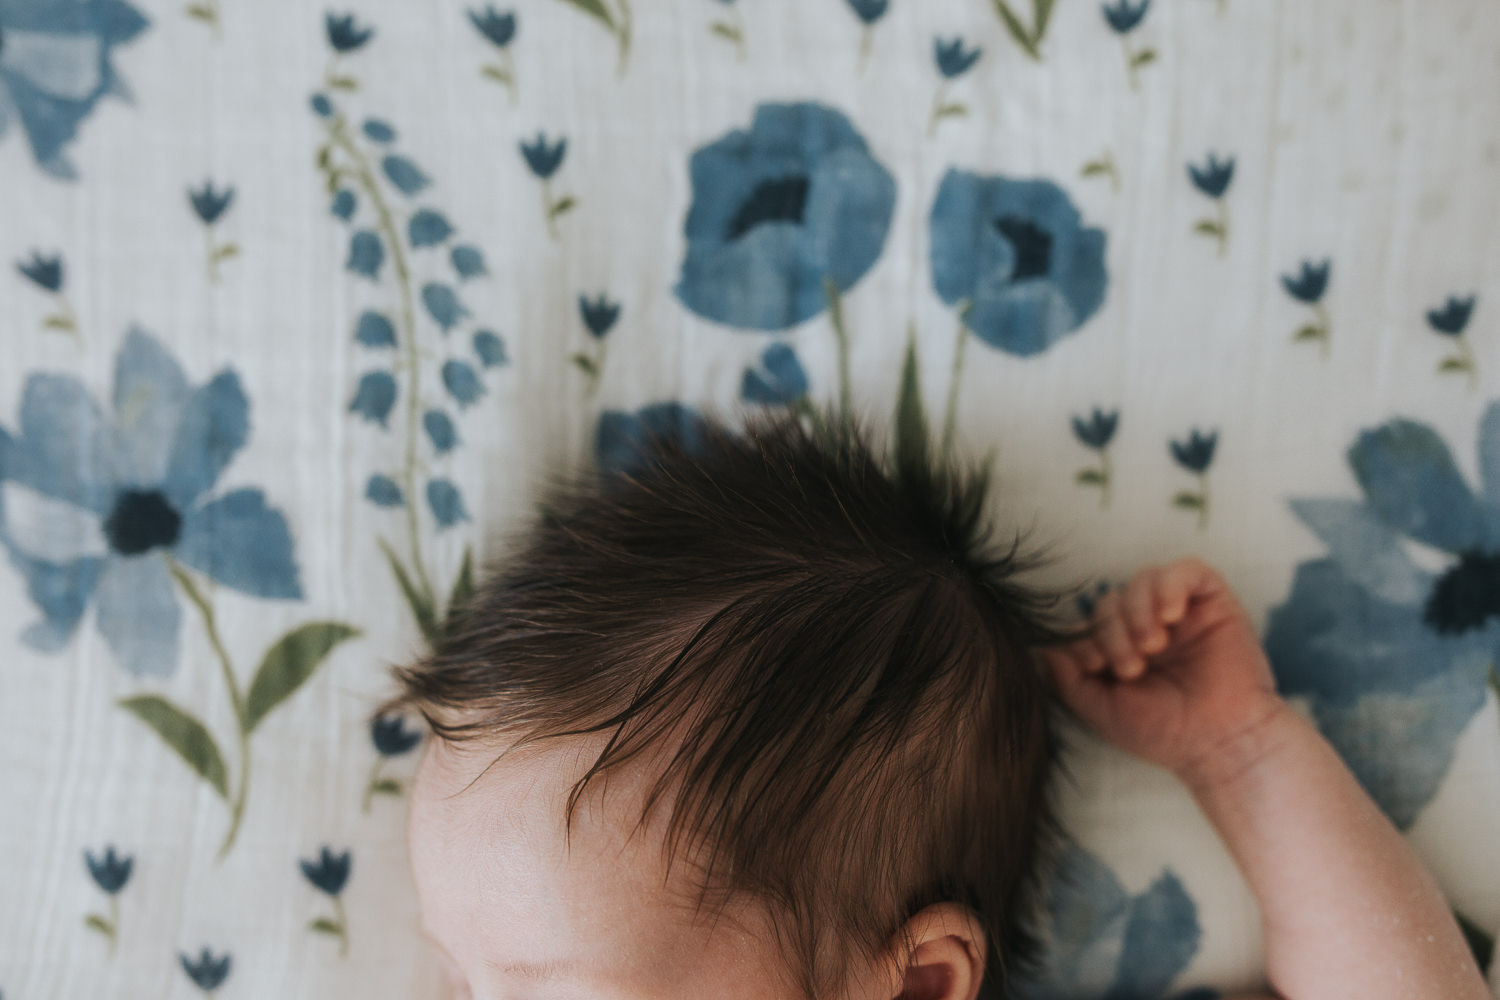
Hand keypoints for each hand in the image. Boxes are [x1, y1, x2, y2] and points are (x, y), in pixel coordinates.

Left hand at [1043, 558, 1282, 780]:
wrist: (1219, 743)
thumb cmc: (1163, 731)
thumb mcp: (1101, 709)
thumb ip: (1067, 680)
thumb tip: (1041, 648)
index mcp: (1122, 648)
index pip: (1090, 620)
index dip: (1088, 637)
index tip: (1098, 668)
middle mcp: (1150, 626)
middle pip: (1112, 599)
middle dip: (1113, 630)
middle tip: (1131, 667)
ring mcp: (1182, 613)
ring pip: (1144, 580)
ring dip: (1138, 610)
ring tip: (1153, 646)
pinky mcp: (1214, 602)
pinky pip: (1187, 570)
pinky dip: (1171, 586)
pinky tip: (1171, 616)